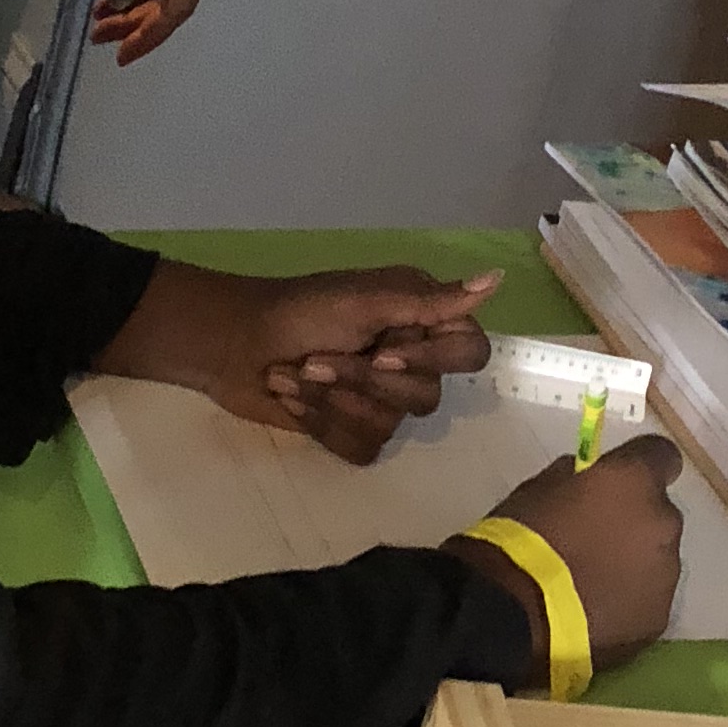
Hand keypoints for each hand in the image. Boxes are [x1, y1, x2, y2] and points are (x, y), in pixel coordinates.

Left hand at [96, 258, 500, 465]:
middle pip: (426, 397)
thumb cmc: (296, 311)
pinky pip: (362, 447)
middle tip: (318, 357)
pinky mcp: (350, 431)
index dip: (432, 360)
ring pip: (390, 427)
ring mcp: (380, 401)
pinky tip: (294, 398)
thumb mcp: (364, 299)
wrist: (230, 344)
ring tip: (296, 373)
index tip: (386, 350)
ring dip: (331, 399)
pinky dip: (321, 423)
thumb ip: (430, 299)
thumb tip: (497, 278)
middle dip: (360, 380)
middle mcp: (409, 361)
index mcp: (419, 320)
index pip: (470, 352)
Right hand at [442, 436, 683, 678]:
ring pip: (657, 560)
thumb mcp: (539, 488)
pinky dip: (629, 601)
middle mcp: (663, 523)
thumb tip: (586, 481)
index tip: (618, 481)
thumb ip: (577, 478)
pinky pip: (648, 600)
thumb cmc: (520, 540)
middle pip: (659, 514)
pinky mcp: (658, 619)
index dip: (641, 467)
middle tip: (596, 540)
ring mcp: (666, 575)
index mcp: (635, 481)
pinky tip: (596, 612)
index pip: (661, 455)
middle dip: (634, 522)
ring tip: (593, 585)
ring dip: (633, 563)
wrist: (514, 615)